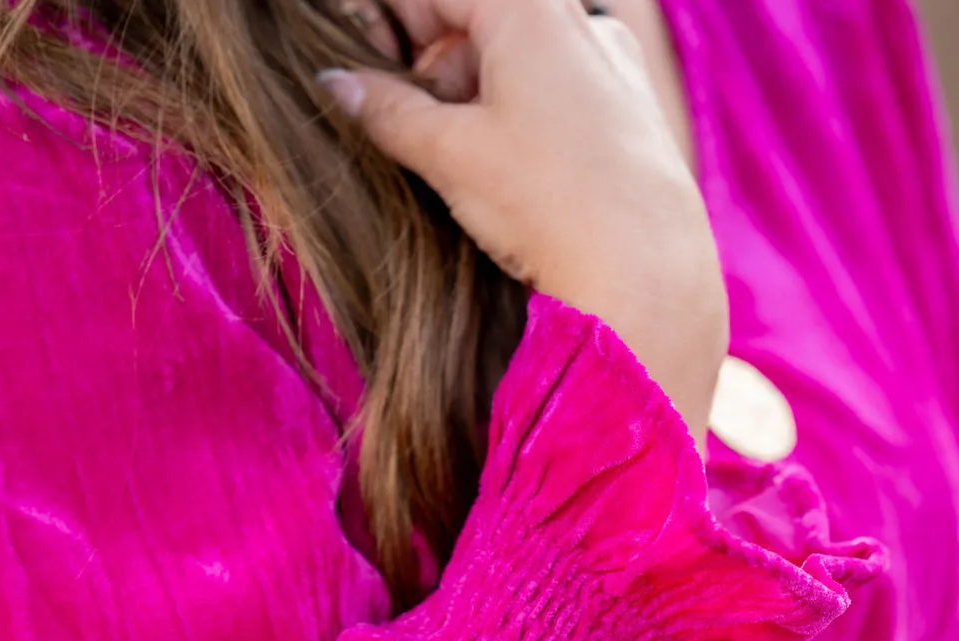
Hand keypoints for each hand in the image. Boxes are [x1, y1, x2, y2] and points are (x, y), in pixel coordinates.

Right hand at [319, 0, 727, 448]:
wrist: (646, 274)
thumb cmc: (549, 203)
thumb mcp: (451, 156)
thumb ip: (386, 111)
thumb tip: (335, 83)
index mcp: (531, 8)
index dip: (388, 25)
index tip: (360, 72)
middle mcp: (579, 23)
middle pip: (476, 22)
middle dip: (432, 70)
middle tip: (402, 129)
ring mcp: (610, 67)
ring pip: (513, 63)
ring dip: (471, 103)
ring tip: (457, 167)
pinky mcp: (627, 114)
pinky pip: (553, 96)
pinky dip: (515, 124)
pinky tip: (506, 180)